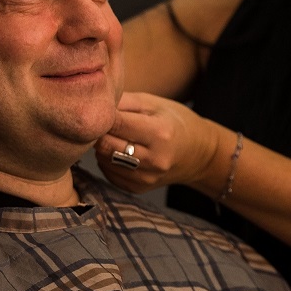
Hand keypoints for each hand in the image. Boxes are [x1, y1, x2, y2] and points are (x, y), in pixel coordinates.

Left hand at [93, 92, 224, 194]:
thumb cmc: (174, 121)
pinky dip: (106, 160)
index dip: (102, 115)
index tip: (97, 108)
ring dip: (101, 147)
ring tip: (111, 135)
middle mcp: (154, 159)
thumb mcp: (154, 103)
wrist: (198, 153)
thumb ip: (124, 102)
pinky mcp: (138, 188)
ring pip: (104, 160)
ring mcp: (146, 178)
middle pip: (105, 145)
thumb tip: (92, 103)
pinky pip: (108, 173)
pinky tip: (117, 150)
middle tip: (99, 122)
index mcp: (160, 133)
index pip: (115, 123)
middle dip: (98, 132)